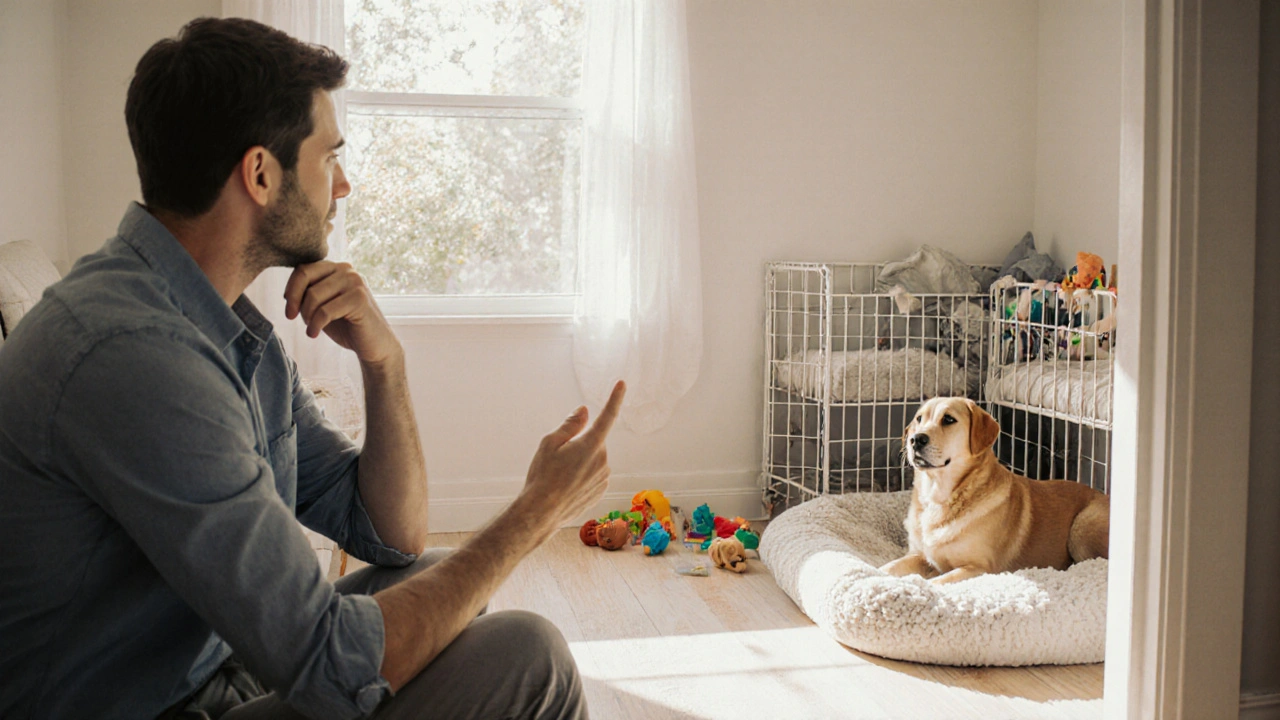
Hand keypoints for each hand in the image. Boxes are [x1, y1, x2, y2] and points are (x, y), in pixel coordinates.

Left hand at [283, 261, 399, 365]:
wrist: (374, 346)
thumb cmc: (347, 327)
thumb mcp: (324, 306)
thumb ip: (310, 294)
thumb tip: (288, 293)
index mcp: (337, 269)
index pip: (303, 268)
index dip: (290, 289)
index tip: (289, 310)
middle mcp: (347, 270)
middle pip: (305, 276)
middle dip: (294, 299)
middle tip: (291, 317)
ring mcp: (355, 282)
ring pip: (313, 294)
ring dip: (306, 316)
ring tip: (312, 329)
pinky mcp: (359, 299)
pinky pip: (325, 311)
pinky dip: (315, 325)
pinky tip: (314, 334)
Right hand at [521, 381, 626, 531]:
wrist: (542, 512)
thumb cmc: (542, 476)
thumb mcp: (549, 443)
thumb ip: (570, 425)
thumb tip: (585, 410)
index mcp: (591, 444)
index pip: (607, 416)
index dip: (615, 398)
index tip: (622, 384)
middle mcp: (602, 459)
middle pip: (594, 442)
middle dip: (580, 445)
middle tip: (559, 460)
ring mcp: (604, 476)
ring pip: (594, 460)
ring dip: (581, 462)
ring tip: (560, 477)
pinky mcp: (602, 490)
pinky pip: (594, 476)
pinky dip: (583, 477)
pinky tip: (567, 487)